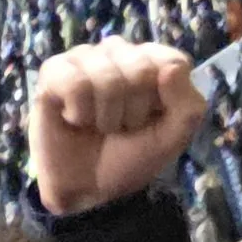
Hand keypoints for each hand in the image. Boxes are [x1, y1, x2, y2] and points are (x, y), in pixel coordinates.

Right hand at [28, 39, 206, 214]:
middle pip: (141, 68)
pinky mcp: (53, 71)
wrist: (89, 189)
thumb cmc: (131, 157)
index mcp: (153, 63)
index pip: (173, 61)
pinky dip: (80, 113)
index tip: (154, 118)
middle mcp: (119, 53)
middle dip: (134, 111)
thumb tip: (172, 69)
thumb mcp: (172, 139)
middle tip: (122, 126)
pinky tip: (75, 119)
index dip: (166, 100)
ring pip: (107, 77)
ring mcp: (85, 57)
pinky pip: (74, 83)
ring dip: (107, 116)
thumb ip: (187, 106)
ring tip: (99, 125)